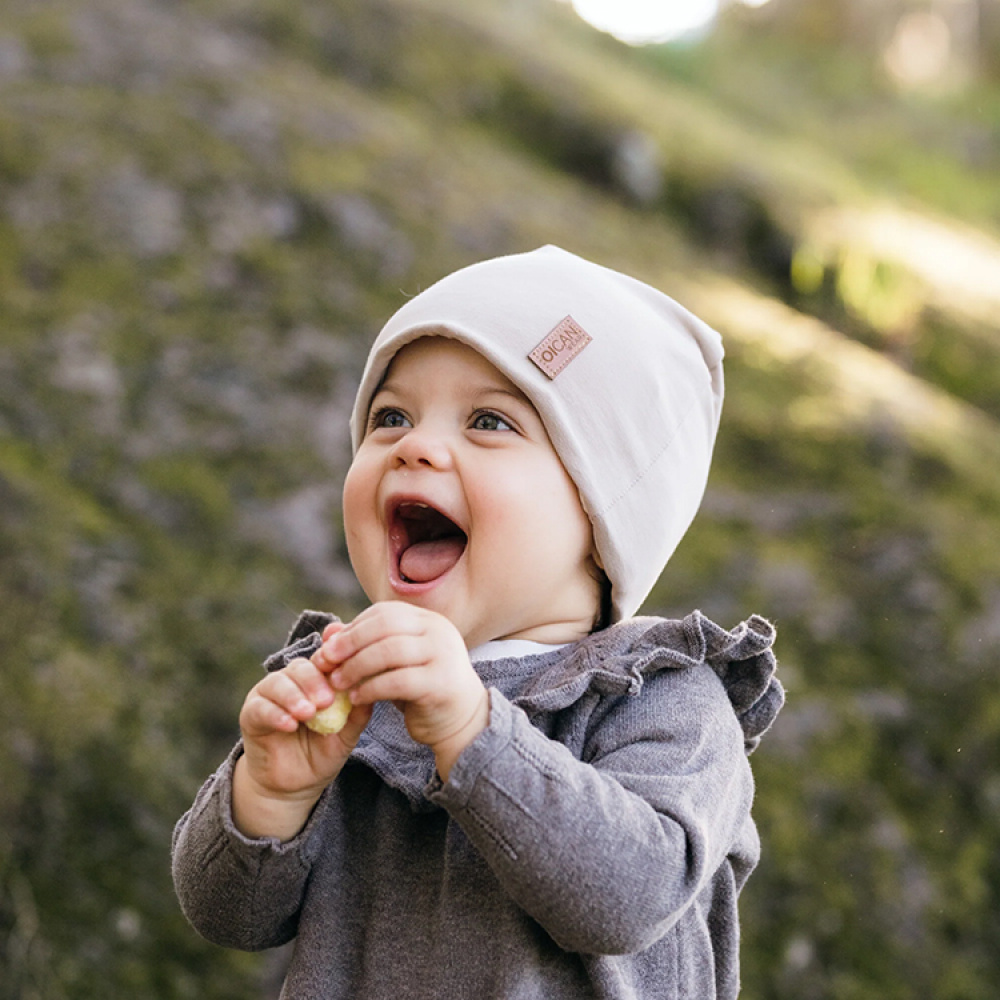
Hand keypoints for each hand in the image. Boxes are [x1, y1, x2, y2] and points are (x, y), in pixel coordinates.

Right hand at [233, 622, 371, 838]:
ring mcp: (269, 694)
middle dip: (314, 680)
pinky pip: (260, 707)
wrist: (295, 785)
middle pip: (301, 666)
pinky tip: (289, 725)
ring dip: (294, 696)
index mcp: (317, 679)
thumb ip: (358, 712)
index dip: (333, 656)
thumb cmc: (323, 752)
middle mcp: (292, 681)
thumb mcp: (346, 733)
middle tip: (326, 700)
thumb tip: (375, 688)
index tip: (346, 661)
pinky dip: (275, 713)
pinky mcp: (251, 713)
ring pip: (277, 682)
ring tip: (308, 713)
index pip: (324, 659)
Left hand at [314, 601, 489, 779]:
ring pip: (390, 651)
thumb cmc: (422, 687)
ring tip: (337, 682)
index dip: (353, 627)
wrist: (461, 720)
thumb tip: (328, 631)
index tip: (328, 647)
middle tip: (326, 661)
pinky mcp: (441, 683)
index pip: (384, 612)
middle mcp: (439, 630)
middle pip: (386, 625)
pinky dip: (371, 688)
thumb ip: (365, 645)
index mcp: (428, 619)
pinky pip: (398, 681)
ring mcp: (444, 655)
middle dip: (350, 643)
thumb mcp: (393, 663)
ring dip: (356, 666)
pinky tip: (356, 698)